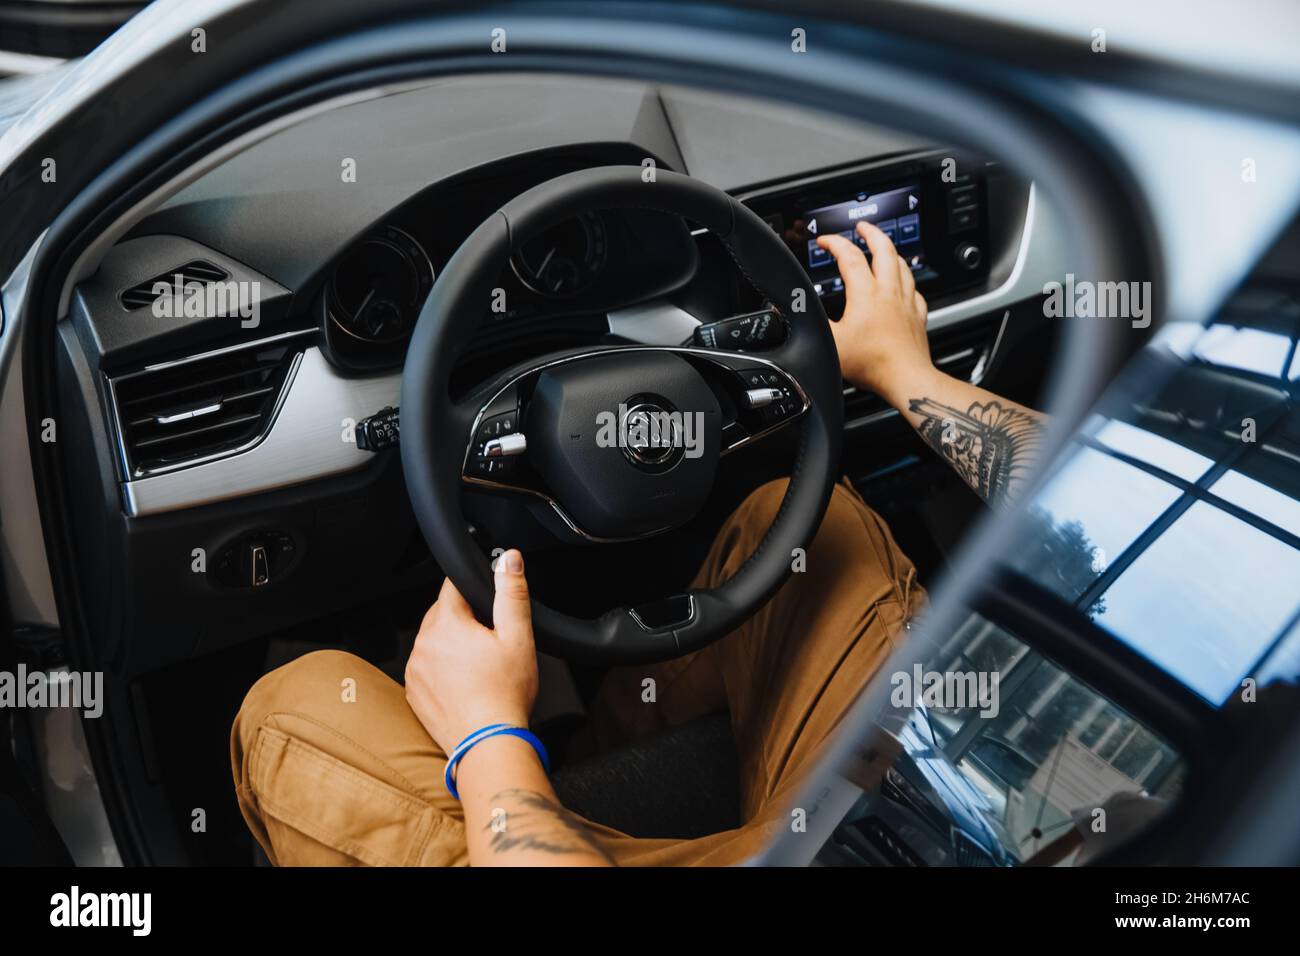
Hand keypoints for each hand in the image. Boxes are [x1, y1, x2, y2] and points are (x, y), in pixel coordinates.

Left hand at [404, 549, 537, 754]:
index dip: (471, 586)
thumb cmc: (505, 693)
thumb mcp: (518, 637)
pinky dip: (441, 669)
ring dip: (451, 644)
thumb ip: (512, 593)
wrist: (488, 743)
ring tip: (479, 665)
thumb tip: (508, 559)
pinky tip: (464, 682)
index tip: (484, 596)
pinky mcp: (413, 692)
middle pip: (441, 614)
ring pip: (433, 641)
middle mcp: (423, 643)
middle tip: (490, 639)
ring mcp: (415, 669)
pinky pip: (426, 667)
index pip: (451, 586)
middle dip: (464, 618)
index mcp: (447, 624)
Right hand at [816, 220, 934, 404]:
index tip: (824, 241)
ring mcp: (907, 303)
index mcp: (866, 294)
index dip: (834, 243)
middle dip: (871, 233)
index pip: (849, 256)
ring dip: (891, 252)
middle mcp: (889, 292)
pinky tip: (905, 286)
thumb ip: (811, 322)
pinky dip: (908, 282)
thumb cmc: (871, 364)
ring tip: (884, 248)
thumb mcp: (830, 342)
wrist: (905, 378)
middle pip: (884, 250)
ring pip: (903, 266)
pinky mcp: (918, 318)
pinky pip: (916, 292)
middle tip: (862, 226)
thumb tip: (792, 308)